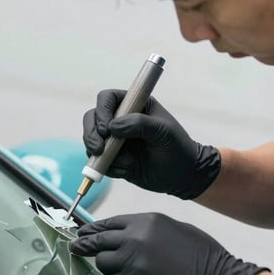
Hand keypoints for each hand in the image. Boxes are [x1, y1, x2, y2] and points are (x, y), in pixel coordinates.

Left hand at [69, 213, 267, 274]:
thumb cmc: (202, 254)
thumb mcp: (174, 228)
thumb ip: (147, 230)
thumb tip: (128, 235)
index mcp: (145, 221)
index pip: (109, 223)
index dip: (93, 229)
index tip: (83, 233)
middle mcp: (133, 239)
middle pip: (98, 242)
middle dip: (84, 246)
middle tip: (74, 248)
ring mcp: (131, 263)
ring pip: (103, 264)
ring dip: (107, 268)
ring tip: (119, 271)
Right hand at [82, 89, 220, 198]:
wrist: (182, 175)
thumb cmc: (177, 147)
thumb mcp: (163, 131)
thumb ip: (139, 124)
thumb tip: (112, 127)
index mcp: (133, 105)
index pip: (107, 99)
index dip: (102, 111)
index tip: (106, 128)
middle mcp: (120, 120)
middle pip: (91, 119)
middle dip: (91, 134)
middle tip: (99, 149)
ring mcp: (114, 140)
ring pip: (91, 141)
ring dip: (99, 153)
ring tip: (123, 163)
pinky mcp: (113, 159)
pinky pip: (99, 162)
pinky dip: (108, 168)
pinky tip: (128, 171)